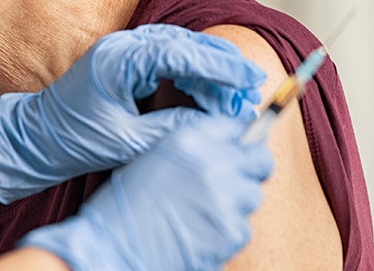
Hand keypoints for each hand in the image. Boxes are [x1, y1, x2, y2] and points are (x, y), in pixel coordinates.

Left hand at [0, 24, 264, 202]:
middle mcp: (122, 46)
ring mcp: (122, 50)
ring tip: (235, 92)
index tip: (248, 79)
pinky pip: (166, 58)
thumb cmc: (72, 140)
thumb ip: (172, 129)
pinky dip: (191, 72)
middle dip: (221, 65)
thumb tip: (214, 124)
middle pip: (184, 44)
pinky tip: (207, 91)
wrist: (36, 138)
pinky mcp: (124, 62)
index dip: (219, 66)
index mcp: (119, 60)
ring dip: (208, 69)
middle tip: (250, 87)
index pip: (181, 53)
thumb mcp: (128, 141)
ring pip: (178, 49)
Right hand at [18, 116, 273, 270]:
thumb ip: (193, 150)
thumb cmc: (125, 206)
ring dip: (237, 202)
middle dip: (252, 168)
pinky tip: (201, 232)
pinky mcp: (232, 231)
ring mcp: (226, 197)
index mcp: (190, 140)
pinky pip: (244, 227)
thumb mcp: (154, 159)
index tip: (242, 148)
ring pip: (253, 195)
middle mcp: (213, 163)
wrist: (113, 246)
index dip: (242, 139)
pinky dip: (227, 231)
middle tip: (236, 180)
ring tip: (205, 212)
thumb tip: (227, 149)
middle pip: (261, 158)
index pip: (238, 126)